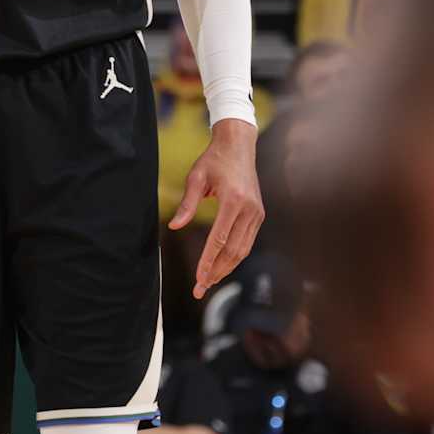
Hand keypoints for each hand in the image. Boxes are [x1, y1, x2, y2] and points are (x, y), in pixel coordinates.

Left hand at [170, 118, 261, 297]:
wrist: (238, 145)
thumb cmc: (214, 160)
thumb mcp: (196, 177)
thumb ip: (186, 204)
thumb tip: (174, 226)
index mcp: (233, 201)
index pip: (219, 239)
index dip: (208, 261)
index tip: (199, 278)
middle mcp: (249, 210)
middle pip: (233, 250)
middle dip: (216, 271)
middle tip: (200, 288)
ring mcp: (257, 213)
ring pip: (243, 249)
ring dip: (226, 267)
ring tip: (209, 282)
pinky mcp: (258, 214)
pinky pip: (246, 241)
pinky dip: (234, 256)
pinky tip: (221, 265)